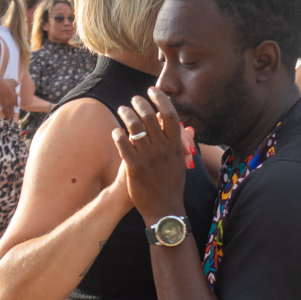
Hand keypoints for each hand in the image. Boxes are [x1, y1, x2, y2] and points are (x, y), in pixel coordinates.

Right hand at [0, 77, 17, 119]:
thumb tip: (19, 81)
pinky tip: (8, 119)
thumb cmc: (6, 83)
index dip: (16, 104)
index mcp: (15, 95)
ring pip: (10, 111)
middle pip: (13, 108)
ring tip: (11, 120)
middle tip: (14, 117)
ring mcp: (8, 103)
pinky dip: (7, 115)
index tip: (17, 107)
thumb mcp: (12, 81)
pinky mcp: (4, 105)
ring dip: (11, 115)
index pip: (16, 101)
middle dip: (13, 112)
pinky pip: (6, 111)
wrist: (0, 85)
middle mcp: (12, 100)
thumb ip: (15, 83)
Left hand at [113, 87, 186, 224]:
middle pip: (150, 116)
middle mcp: (163, 149)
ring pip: (134, 127)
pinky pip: (123, 144)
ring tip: (122, 109)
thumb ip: (180, 142)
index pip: (170, 114)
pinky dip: (118, 134)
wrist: (164, 209)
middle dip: (139, 103)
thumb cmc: (171, 184)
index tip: (152, 90)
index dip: (160, 98)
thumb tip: (185, 126)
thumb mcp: (180, 162)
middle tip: (133, 100)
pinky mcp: (134, 167)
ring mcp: (148, 157)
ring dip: (126, 113)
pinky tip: (115, 131)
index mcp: (176, 145)